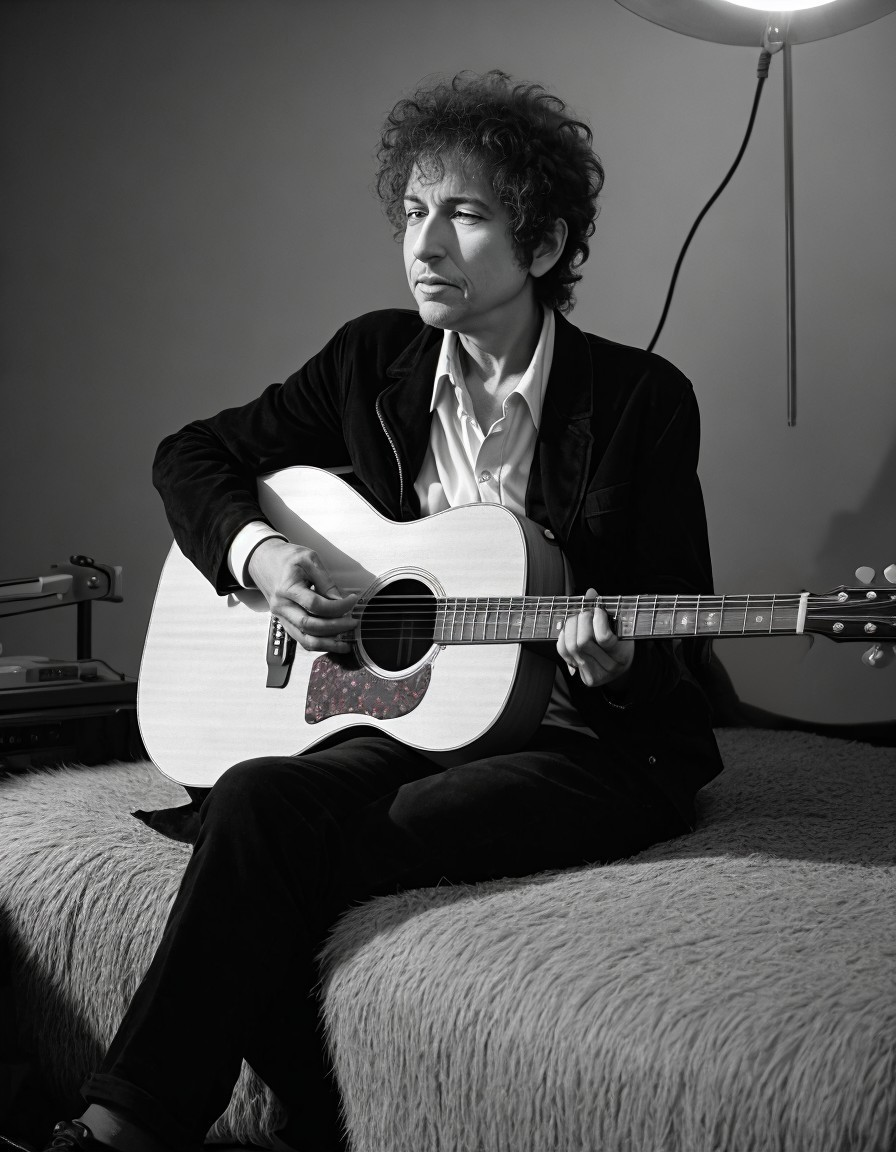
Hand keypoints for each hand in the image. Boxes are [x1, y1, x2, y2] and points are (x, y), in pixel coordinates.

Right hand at [247, 538, 357, 653]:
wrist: (263, 560)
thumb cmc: (286, 558)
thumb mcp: (309, 559)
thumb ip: (326, 581)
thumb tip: (340, 601)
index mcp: (287, 588)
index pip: (315, 605)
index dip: (337, 606)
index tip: (352, 601)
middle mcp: (282, 606)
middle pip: (309, 626)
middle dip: (335, 628)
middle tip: (353, 623)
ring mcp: (281, 617)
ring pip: (304, 640)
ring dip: (327, 644)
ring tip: (346, 643)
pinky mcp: (285, 623)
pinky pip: (302, 639)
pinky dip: (319, 644)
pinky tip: (333, 642)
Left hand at [556, 587, 634, 689]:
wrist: (620, 666)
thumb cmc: (622, 642)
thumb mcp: (621, 626)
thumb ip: (607, 610)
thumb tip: (590, 593)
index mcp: (622, 654)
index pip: (603, 638)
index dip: (597, 620)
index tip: (598, 610)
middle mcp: (608, 667)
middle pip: (582, 642)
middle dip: (581, 621)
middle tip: (586, 613)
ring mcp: (594, 673)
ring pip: (570, 646)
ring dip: (571, 627)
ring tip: (578, 620)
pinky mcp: (581, 674)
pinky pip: (564, 652)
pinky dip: (564, 637)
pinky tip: (571, 632)